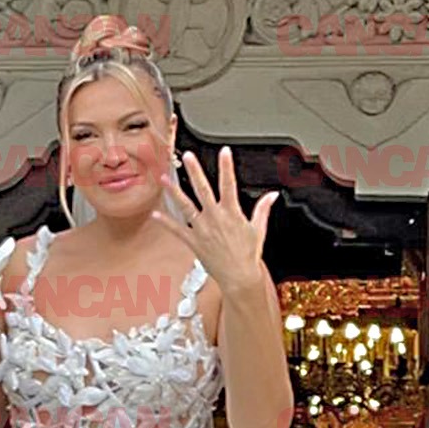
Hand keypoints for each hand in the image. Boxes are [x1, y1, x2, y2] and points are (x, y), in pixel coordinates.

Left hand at [153, 147, 277, 295]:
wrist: (238, 277)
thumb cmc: (248, 255)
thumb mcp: (259, 229)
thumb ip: (263, 209)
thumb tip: (272, 195)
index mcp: (231, 212)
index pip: (229, 183)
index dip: (227, 166)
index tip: (224, 151)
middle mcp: (214, 218)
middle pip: (202, 189)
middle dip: (195, 171)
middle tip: (187, 156)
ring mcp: (202, 229)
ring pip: (185, 205)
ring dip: (174, 191)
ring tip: (164, 179)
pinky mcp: (193, 242)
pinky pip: (177, 230)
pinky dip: (166, 222)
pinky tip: (156, 214)